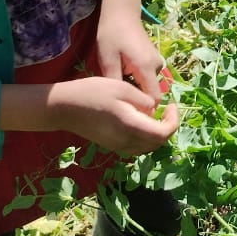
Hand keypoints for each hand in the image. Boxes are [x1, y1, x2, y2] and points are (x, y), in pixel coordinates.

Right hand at [53, 76, 178, 157]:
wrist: (63, 107)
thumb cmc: (92, 92)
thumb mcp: (121, 88)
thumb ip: (142, 100)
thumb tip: (154, 109)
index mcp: (131, 126)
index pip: (163, 134)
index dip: (173, 121)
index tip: (171, 105)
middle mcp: (126, 141)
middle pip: (157, 143)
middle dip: (168, 127)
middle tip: (167, 109)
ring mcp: (118, 146)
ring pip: (147, 147)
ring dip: (157, 133)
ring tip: (156, 114)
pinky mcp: (111, 146)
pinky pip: (136, 147)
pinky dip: (146, 137)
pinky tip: (142, 122)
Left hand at [96, 0, 165, 101]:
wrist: (121, 12)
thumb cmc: (112, 34)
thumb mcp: (107, 59)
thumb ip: (115, 82)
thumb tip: (119, 104)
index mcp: (146, 68)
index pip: (153, 99)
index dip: (143, 110)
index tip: (126, 114)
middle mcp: (156, 66)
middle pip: (151, 93)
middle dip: (138, 101)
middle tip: (118, 103)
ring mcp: (157, 62)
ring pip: (149, 85)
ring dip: (136, 90)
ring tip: (117, 90)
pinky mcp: (153, 59)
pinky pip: (147, 77)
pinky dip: (137, 81)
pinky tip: (122, 77)